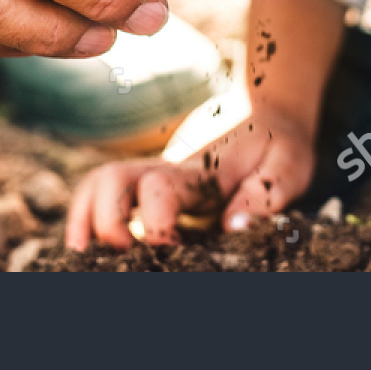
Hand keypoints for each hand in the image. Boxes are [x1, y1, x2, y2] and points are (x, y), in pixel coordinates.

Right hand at [65, 107, 315, 249]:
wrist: (268, 113)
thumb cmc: (278, 144)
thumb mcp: (288, 166)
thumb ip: (264, 194)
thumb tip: (232, 226)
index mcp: (199, 171)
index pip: (158, 188)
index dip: (155, 223)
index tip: (168, 252)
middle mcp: (166, 171)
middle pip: (110, 179)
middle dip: (104, 219)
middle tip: (121, 255)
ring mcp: (152, 177)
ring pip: (98, 183)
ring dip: (83, 217)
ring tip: (82, 256)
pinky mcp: (149, 189)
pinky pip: (104, 194)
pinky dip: (87, 217)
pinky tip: (88, 249)